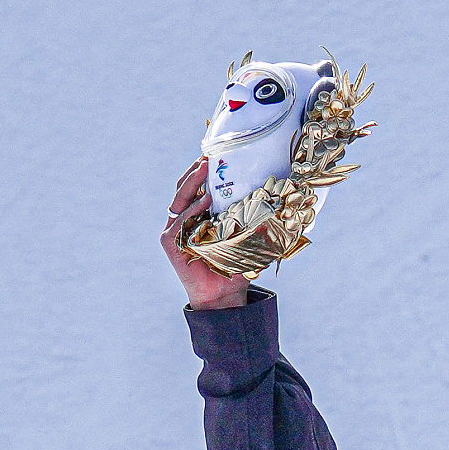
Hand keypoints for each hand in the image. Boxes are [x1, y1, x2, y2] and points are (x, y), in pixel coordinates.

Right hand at [162, 158, 249, 310]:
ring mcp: (174, 230)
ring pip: (181, 198)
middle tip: (209, 155)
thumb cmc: (235, 266)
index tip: (216, 154)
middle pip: (185, 187)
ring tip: (205, 168)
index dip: (203, 170)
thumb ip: (251, 217)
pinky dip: (193, 210)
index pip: (197, 187)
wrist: (224, 295)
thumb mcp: (245, 236)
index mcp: (198, 215)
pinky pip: (181, 221)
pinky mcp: (170, 242)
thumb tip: (278, 197)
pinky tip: (204, 201)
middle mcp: (183, 219)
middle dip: (196, 170)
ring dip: (193, 182)